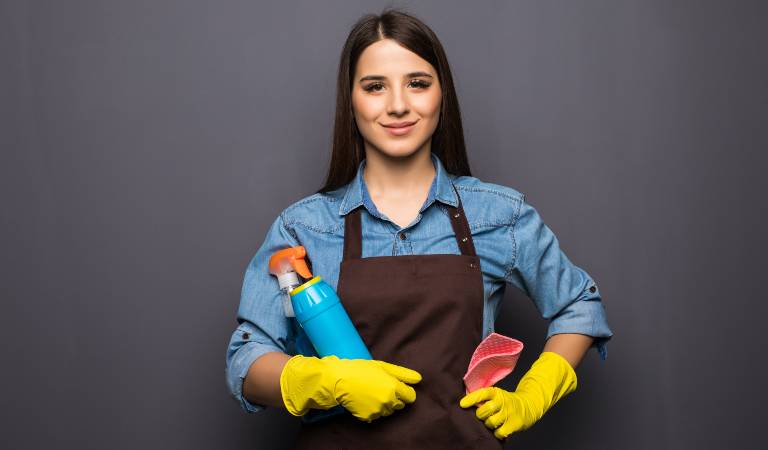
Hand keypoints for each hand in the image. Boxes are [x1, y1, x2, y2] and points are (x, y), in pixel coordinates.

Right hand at [280, 354, 421, 421]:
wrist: (338, 380)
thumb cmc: (361, 369)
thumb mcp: (383, 366)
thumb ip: (403, 373)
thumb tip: (419, 379)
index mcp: (394, 388)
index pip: (411, 396)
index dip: (404, 391)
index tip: (395, 386)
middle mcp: (388, 401)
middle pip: (400, 404)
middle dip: (394, 397)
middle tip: (380, 387)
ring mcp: (378, 411)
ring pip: (388, 411)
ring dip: (384, 404)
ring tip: (371, 393)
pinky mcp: (368, 417)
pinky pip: (376, 415)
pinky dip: (372, 409)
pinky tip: (364, 400)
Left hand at [459, 351, 576, 438]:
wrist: (529, 404)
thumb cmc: (506, 401)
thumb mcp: (496, 395)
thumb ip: (483, 398)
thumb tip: (464, 403)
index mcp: (496, 392)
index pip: (482, 393)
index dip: (471, 399)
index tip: (462, 404)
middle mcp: (502, 401)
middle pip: (484, 411)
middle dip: (480, 415)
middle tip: (483, 415)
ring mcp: (509, 413)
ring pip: (491, 422)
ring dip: (488, 424)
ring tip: (492, 422)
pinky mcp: (515, 424)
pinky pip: (500, 432)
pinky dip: (497, 433)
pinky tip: (499, 429)